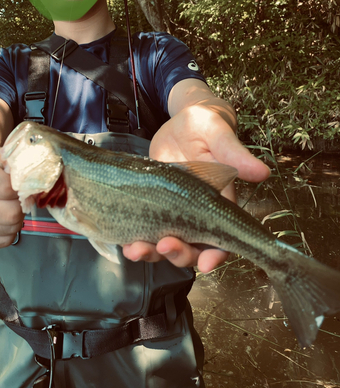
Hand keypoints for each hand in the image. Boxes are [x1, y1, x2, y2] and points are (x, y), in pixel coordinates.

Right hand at [0, 146, 23, 249]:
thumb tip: (32, 169)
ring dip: (18, 218)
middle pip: (11, 212)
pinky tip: (2, 220)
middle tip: (19, 198)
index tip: (22, 184)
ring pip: (10, 227)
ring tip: (10, 207)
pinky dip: (10, 231)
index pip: (6, 188)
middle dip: (21, 205)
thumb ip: (9, 158)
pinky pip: (4, 241)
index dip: (21, 186)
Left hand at [123, 104, 269, 272]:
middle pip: (192, 248)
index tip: (207, 263)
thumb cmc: (206, 126)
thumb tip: (263, 172)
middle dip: (178, 254)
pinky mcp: (152, 205)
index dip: (217, 255)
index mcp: (218, 202)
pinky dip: (135, 240)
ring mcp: (172, 211)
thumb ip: (235, 154)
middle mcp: (196, 213)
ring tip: (134, 250)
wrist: (180, 123)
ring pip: (165, 244)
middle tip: (163, 246)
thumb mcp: (219, 135)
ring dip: (151, 253)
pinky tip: (124, 242)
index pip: (223, 238)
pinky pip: (145, 230)